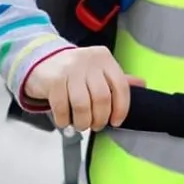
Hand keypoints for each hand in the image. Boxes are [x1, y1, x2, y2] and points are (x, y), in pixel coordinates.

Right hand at [24, 47, 144, 131]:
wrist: (41, 60)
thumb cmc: (74, 71)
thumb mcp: (98, 70)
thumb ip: (117, 79)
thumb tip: (142, 84)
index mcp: (104, 58)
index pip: (121, 86)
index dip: (121, 108)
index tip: (116, 121)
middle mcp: (88, 60)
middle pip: (102, 98)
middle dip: (100, 118)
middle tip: (95, 125)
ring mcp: (69, 69)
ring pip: (82, 105)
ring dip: (82, 122)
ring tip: (80, 124)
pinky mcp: (53, 79)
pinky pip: (62, 107)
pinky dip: (64, 120)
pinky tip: (65, 120)